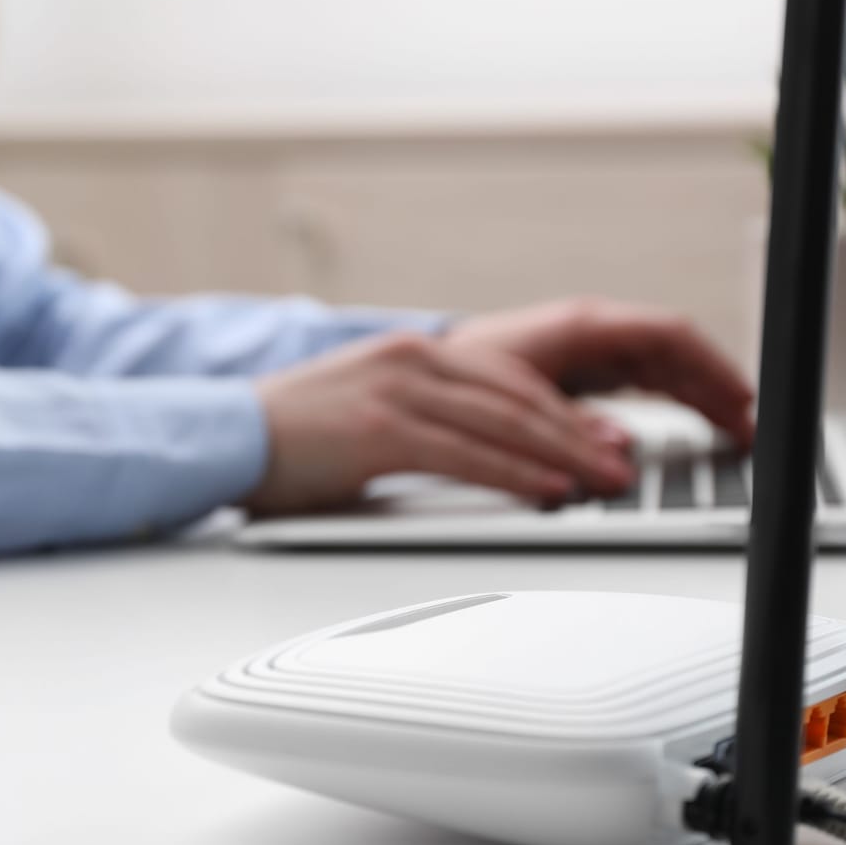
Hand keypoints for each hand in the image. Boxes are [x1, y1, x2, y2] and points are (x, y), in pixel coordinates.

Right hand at [241, 331, 635, 515]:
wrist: (223, 438)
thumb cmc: (293, 439)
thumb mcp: (373, 410)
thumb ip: (431, 420)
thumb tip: (492, 455)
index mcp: (414, 352)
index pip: (511, 379)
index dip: (566, 411)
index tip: (606, 439)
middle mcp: (412, 360)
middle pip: (519, 396)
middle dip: (579, 434)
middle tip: (622, 465)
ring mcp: (396, 391)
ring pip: (503, 423)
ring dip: (562, 456)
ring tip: (602, 482)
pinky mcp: (379, 430)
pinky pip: (464, 455)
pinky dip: (514, 475)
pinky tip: (546, 492)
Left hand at [447, 297, 755, 447]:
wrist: (428, 376)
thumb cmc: (464, 376)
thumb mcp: (516, 400)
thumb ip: (568, 425)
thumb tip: (620, 447)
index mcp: (583, 326)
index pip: (668, 335)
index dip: (712, 365)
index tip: (743, 398)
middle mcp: (595, 333)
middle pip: (677, 353)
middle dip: (718, 385)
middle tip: (752, 427)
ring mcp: (594, 350)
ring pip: (667, 368)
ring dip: (704, 395)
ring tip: (738, 431)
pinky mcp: (588, 370)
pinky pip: (648, 381)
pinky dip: (679, 401)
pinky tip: (700, 424)